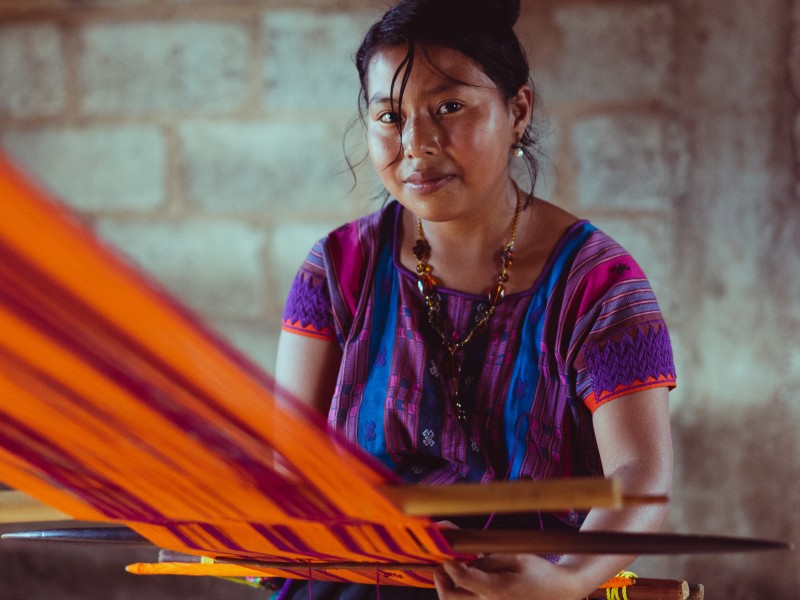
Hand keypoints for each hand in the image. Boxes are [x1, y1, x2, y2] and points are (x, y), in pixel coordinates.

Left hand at [433, 554, 580, 599]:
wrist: (560, 593)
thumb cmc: (539, 573)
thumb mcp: (514, 557)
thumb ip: (486, 559)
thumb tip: (463, 561)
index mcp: (496, 590)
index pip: (461, 577)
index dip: (449, 563)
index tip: (447, 552)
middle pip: (450, 597)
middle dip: (441, 579)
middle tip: (443, 564)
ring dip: (450, 587)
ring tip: (454, 572)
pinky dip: (462, 594)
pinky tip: (468, 580)